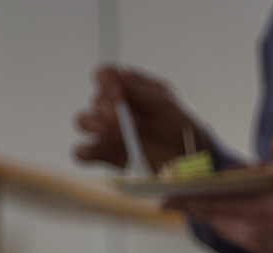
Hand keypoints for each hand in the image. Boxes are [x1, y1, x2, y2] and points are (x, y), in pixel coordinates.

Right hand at [74, 65, 200, 170]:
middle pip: (95, 100)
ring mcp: (108, 130)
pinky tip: (97, 151)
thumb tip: (117, 77)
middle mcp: (113, 106)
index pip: (104, 75)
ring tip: (118, 135)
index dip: (105, 82)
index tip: (118, 95)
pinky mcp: (107, 154)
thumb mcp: (167, 103)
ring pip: (84, 121)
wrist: (189, 157)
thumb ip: (141, 90)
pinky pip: (83, 152)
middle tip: (135, 123)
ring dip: (97, 126)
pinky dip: (86, 151)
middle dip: (109, 110)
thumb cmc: (180, 123)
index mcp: (128, 87)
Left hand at [181, 133, 272, 252]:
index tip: (165, 197)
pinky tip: (227, 209)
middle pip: (212, 217)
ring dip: (208, 212)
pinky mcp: (264, 248)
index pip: (213, 206)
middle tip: (175, 192)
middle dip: (193, 204)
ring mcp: (257, 243)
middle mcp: (252, 233)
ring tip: (196, 199)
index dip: (188, 201)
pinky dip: (223, 219)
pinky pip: (233, 232)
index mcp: (259, 215)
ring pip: (221, 226)